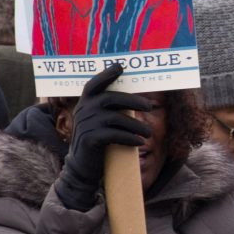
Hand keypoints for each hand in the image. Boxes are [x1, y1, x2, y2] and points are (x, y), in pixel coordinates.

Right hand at [55, 63, 153, 211]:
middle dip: (134, 101)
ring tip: (148, 133)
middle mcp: (84, 111)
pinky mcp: (90, 139)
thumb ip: (113, 110)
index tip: (120, 67)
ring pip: (117, 119)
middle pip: (112, 99)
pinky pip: (115, 135)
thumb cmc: (99, 140)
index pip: (94, 85)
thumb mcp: (101, 122)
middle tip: (150, 106)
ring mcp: (85, 125)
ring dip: (137, 126)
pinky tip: (140, 143)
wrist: (83, 166)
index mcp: (86, 103)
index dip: (106, 75)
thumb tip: (145, 102)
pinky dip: (130, 138)